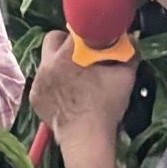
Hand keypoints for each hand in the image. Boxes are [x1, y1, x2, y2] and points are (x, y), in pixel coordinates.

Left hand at [30, 29, 137, 145]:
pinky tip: (66, 93)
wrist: (86, 137)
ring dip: (59, 62)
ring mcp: (38, 80)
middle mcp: (47, 63)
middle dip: (67, 42)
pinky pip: (43, 80)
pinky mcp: (34, 95)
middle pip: (53, 38)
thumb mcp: (124, 76)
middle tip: (82, 55)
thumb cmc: (106, 105)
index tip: (94, 42)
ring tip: (75, 76)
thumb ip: (128, 53)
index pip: (75, 30)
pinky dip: (53, 82)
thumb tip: (132, 37)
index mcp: (68, 54)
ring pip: (46, 60)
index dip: (87, 33)